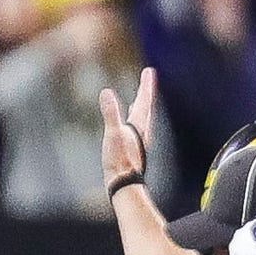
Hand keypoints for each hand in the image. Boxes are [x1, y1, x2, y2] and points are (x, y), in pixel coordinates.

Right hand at [99, 67, 154, 184]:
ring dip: (140, 107)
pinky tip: (127, 127)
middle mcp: (141, 131)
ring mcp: (137, 141)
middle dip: (145, 92)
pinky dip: (131, 122)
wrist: (123, 183)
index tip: (149, 71)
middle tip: (147, 78)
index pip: (145, 100)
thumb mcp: (113, 133)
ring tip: (138, 100)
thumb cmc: (119, 159)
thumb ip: (110, 113)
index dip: (146, 85)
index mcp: (139, 125)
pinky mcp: (130, 150)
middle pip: (145, 106)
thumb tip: (106, 92)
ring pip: (140, 119)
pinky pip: (133, 130)